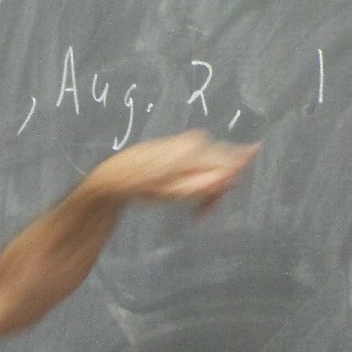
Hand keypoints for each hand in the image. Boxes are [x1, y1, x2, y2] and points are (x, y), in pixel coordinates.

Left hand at [91, 129, 258, 212]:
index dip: (225, 188)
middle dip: (217, 188)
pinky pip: (203, 161)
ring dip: (209, 186)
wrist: (117, 175)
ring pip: (215, 164)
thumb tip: (235, 175)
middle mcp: (197, 140)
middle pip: (225, 164)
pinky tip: (187, 192)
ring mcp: (190, 141)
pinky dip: (199, 179)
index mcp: (197, 148)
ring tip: (193, 206)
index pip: (232, 164)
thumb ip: (206, 184)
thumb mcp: (175, 192)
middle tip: (200, 211)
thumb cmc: (143, 186)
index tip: (209, 207)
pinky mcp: (183, 145)